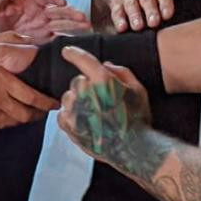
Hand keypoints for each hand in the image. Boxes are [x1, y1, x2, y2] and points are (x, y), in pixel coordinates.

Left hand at [0, 0, 89, 40]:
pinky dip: (69, 37)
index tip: (61, 1)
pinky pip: (60, 37)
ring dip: (75, 24)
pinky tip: (80, 38)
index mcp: (31, 1)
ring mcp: (45, 26)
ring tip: (86, 25)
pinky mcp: (46, 39)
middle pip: (59, 10)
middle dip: (70, 12)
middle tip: (81, 16)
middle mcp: (41, 12)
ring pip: (63, 23)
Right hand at [0, 37, 56, 129]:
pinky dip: (7, 122)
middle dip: (38, 115)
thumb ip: (10, 41)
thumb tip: (29, 42)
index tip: (54, 102)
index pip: (32, 99)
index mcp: (2, 81)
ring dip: (24, 119)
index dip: (46, 104)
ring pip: (12, 123)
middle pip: (25, 116)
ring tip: (31, 111)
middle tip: (44, 109)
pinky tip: (12, 114)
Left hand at [57, 46, 152, 166]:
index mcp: (102, 80)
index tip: (66, 51)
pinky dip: (70, 115)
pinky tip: (85, 121)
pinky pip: (62, 113)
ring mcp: (75, 110)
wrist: (133, 148)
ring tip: (94, 113)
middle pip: (77, 81)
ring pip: (68, 97)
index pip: (82, 60)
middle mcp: (85, 92)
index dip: (73, 53)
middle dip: (87, 87)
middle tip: (101, 100)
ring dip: (78, 101)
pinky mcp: (69, 126)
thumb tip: (106, 65)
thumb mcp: (138, 89)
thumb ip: (121, 72)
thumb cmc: (138, 118)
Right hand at [91, 0, 196, 32]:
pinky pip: (116, 11)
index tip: (168, 14)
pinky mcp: (115, 3)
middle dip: (150, 10)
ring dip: (134, 16)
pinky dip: (118, 20)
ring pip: (131, 5)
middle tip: (154, 22)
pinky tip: (122, 28)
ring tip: (138, 27)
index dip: (165, 2)